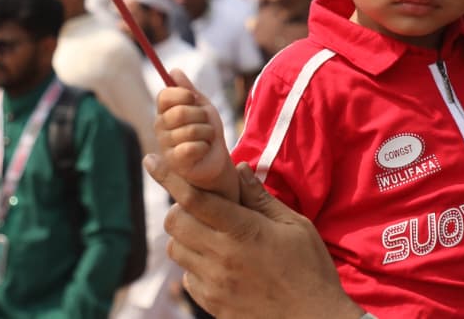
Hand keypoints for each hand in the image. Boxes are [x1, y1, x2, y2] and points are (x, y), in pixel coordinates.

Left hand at [145, 154, 361, 318]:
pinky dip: (194, 265)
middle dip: (179, 207)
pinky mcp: (212, 305)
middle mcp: (222, 257)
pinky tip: (218, 262)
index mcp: (243, 231)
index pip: (194, 198)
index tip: (152, 160)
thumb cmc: (310, 270)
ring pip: (176, 250)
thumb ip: (261, 198)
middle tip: (197, 205)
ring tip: (209, 234)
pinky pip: (187, 277)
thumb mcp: (295, 226)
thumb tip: (240, 169)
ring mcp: (214, 284)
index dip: (169, 176)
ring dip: (185, 237)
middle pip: (175, 223)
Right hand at [157, 69, 238, 201]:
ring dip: (207, 132)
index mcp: (165, 111)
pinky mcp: (174, 161)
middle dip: (201, 116)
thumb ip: (188, 89)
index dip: (182, 94)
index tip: (194, 98)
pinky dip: (204, 146)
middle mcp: (160, 127)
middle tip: (206, 123)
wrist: (216, 157)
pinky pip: (191, 147)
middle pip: (180, 112)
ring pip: (191, 130)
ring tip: (206, 138)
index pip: (164, 96)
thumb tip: (174, 70)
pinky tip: (203, 150)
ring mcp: (165, 145)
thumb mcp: (201, 106)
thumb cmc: (207, 130)